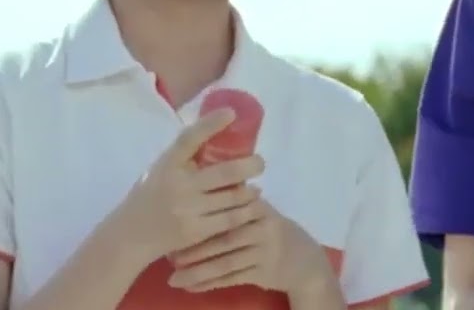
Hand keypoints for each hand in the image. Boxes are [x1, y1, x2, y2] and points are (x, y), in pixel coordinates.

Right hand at [107, 108, 266, 267]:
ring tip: (256, 187)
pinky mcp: (196, 231)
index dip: (211, 124)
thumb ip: (185, 157)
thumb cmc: (149, 196)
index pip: (189, 138)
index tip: (231, 113)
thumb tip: (218, 133)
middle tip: (260, 162)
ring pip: (233, 197)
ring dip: (251, 190)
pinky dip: (246, 211)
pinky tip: (252, 206)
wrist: (130, 236)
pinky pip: (231, 219)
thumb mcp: (161, 169)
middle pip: (225, 172)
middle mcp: (179, 184)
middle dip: (251, 165)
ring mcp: (188, 209)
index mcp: (167, 164)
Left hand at [166, 198, 335, 296]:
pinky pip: (231, 279)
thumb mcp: (260, 212)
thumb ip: (238, 203)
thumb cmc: (273, 231)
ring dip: (197, 271)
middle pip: (223, 239)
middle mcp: (263, 228)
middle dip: (194, 249)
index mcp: (258, 208)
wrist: (304, 260)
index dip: (200, 218)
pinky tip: (190, 287)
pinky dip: (209, 284)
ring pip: (225, 263)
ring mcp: (265, 252)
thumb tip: (201, 186)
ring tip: (173, 278)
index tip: (176, 223)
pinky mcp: (264, 273)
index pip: (227, 210)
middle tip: (169, 255)